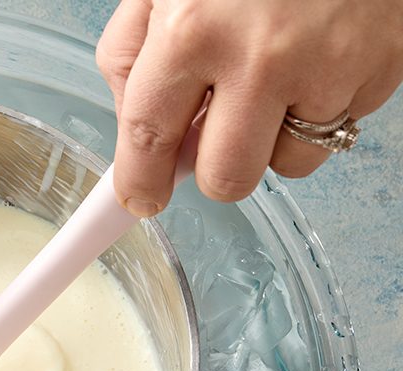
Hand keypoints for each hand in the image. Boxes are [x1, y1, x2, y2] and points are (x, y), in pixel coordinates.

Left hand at [96, 0, 402, 214]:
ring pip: (288, 163)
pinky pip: (340, 126)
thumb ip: (134, 53)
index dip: (141, 181)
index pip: (149, 137)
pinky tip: (316, 57)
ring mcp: (328, 67)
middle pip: (225, 178)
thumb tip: (134, 123)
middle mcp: (259, 58)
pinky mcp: (380, 69)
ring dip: (274, 137)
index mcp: (191, 30)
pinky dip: (322, 104)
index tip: (141, 197)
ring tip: (276, 76)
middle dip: (215, 170)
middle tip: (216, 134)